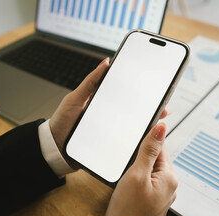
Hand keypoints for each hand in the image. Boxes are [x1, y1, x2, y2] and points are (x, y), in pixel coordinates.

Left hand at [49, 57, 169, 168]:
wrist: (54, 149)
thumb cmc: (62, 122)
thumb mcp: (75, 99)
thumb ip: (90, 82)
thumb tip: (106, 62)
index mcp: (102, 102)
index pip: (125, 95)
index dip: (140, 92)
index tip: (154, 89)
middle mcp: (109, 116)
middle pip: (132, 112)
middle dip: (149, 110)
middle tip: (163, 108)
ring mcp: (109, 131)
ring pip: (131, 128)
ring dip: (145, 127)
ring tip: (158, 124)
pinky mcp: (108, 144)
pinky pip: (124, 142)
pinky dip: (136, 141)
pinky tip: (145, 141)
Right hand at [105, 122, 177, 215]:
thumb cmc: (129, 209)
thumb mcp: (137, 174)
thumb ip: (149, 150)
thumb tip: (160, 128)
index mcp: (170, 177)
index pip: (161, 147)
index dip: (149, 139)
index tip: (137, 136)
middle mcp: (170, 185)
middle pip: (156, 158)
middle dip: (142, 156)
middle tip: (129, 163)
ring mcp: (162, 193)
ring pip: (150, 169)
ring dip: (139, 167)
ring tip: (128, 177)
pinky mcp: (153, 199)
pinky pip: (148, 181)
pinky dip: (138, 178)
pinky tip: (130, 185)